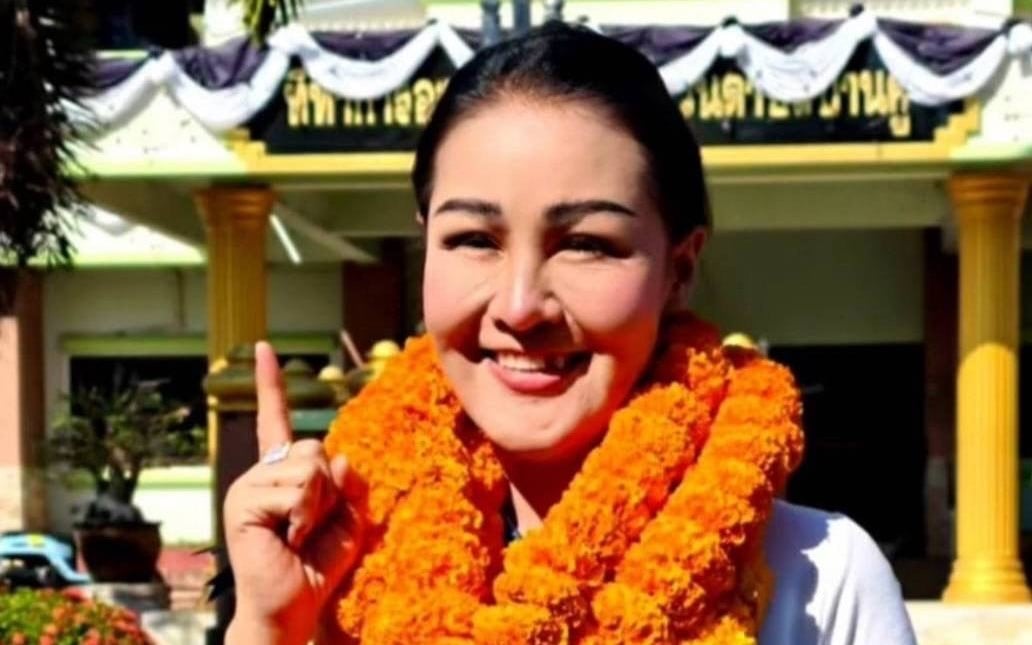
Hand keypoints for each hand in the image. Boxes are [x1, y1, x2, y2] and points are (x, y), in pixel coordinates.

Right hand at [224, 342, 362, 644]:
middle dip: (329, 491)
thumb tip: (334, 456)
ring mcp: (247, 487)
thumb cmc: (319, 565)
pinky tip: (287, 539)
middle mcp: (260, 474)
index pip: (276, 420)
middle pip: (314, 449)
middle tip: (310, 528)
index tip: (265, 349)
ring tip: (298, 536)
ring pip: (309, 468)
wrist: (294, 608)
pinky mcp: (243, 502)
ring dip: (318, 507)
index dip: (271, 385)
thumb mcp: (349, 517)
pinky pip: (297, 489)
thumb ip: (347, 482)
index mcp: (281, 473)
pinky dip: (305, 516)